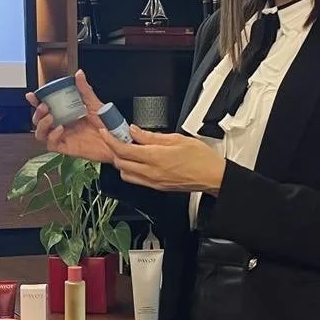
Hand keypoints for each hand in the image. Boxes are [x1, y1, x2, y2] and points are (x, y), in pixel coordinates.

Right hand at [25, 71, 114, 163]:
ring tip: (49, 117)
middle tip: (44, 106)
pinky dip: (52, 136)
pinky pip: (51, 144)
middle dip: (37, 112)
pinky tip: (60, 129)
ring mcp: (63, 137)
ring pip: (41, 133)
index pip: (46, 107)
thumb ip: (85, 90)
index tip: (32, 95)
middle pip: (39, 121)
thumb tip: (79, 74)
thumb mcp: (95, 104)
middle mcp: (62, 124)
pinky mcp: (67, 148)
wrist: (117, 140)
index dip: (36, 101)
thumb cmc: (107, 124)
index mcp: (66, 113)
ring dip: (41, 124)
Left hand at [106, 127, 226, 194]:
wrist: (213, 177)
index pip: (124, 150)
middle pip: (120, 163)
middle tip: (116, 138)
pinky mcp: (157, 187)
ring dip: (122, 162)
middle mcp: (151, 172)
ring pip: (126, 174)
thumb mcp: (177, 139)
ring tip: (127, 150)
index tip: (106, 132)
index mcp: (155, 157)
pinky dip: (131, 170)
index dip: (111, 140)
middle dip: (113, 150)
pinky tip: (138, 160)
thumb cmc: (201, 158)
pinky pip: (137, 180)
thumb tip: (135, 131)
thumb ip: (151, 136)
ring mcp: (153, 182)